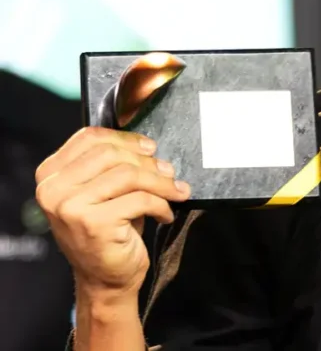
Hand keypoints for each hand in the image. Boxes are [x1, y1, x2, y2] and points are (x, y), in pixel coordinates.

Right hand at [35, 127, 190, 299]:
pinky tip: (165, 213)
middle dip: (148, 162)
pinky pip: (140, 199)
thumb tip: (147, 145)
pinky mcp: (94, 223)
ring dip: (161, 182)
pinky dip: (161, 204)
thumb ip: (110, 164)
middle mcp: (53, 190)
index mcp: (50, 175)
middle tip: (169, 173)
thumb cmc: (108, 230)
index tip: (150, 148)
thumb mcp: (101, 191)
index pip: (89, 138)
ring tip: (174, 192)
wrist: (104, 278)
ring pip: (129, 175)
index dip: (126, 138)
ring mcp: (70, 207)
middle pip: (111, 154)